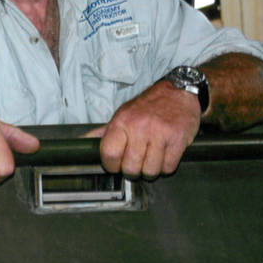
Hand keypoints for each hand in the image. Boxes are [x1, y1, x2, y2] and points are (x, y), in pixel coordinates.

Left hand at [84, 81, 199, 177]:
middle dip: (133, 171)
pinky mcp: (178, 139)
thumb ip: (105, 132)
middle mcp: (140, 127)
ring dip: (151, 170)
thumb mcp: (123, 114)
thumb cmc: (149, 106)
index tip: (117, 165)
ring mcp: (160, 133)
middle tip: (137, 163)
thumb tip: (83, 142)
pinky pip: (168, 167)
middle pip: (130, 167)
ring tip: (152, 158)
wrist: (179, 91)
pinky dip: (166, 166)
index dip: (112, 165)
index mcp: (122, 121)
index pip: (109, 153)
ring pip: (150, 171)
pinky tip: (165, 155)